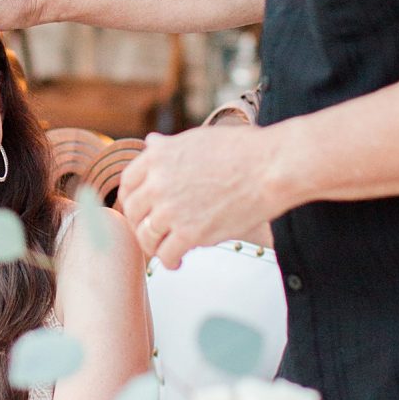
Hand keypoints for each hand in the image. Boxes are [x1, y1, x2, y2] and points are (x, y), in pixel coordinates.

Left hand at [117, 126, 287, 268]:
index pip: (128, 183)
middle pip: (133, 212)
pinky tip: (177, 261)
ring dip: (153, 246)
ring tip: (164, 249)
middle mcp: (157, 182)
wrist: (270, 168)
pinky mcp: (189, 233)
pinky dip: (170, 261)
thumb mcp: (197, 138)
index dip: (131, 199)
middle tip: (150, 232)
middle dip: (140, 224)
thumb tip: (151, 142)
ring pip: (146, 236)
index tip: (139, 209)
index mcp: (157, 156)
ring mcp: (171, 209)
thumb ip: (169, 146)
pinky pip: (166, 254)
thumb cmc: (242, 150)